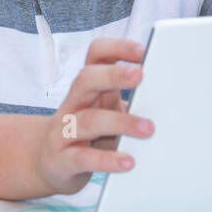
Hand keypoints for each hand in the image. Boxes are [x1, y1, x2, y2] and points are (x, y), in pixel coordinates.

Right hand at [29, 38, 154, 195]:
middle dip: (113, 75)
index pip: (95, 55)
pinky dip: (107, 160)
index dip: (116, 48)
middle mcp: (73, 104)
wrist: (48, 163)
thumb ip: (125, 101)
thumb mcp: (104, 111)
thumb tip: (164, 96)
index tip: (142, 51)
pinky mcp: (63, 160)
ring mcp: (64, 131)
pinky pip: (84, 157)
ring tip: (148, 129)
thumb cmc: (85, 133)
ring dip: (120, 123)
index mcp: (88, 88)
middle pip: (86, 80)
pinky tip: (128, 162)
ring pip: (88, 120)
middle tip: (140, 75)